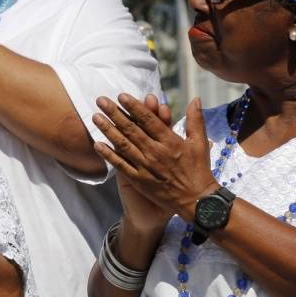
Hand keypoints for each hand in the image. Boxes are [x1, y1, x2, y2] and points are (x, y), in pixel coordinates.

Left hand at [92, 93, 216, 222]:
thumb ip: (195, 119)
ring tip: (95, 117)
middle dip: (115, 113)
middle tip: (100, 100)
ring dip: (108, 130)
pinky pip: (121, 165)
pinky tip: (97, 145)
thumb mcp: (200, 143)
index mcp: (170, 141)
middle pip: (131, 129)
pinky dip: (109, 155)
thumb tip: (195, 98)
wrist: (196, 201)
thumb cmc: (198, 170)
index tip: (121, 96)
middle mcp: (156, 152)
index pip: (149, 120)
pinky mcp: (139, 180)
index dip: (134, 107)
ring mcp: (146, 167)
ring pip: (123, 145)